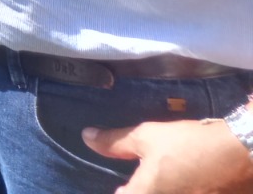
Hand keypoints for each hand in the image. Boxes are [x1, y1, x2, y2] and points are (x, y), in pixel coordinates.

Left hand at [84, 117, 252, 192]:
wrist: (242, 154)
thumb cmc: (189, 145)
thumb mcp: (147, 137)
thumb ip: (115, 142)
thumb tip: (87, 137)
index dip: (118, 189)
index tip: (119, 184)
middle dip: (140, 187)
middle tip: (138, 179)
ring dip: (160, 188)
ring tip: (164, 178)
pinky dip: (182, 189)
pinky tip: (183, 183)